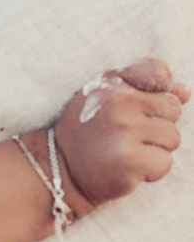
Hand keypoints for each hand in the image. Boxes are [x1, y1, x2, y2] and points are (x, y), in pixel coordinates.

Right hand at [54, 58, 189, 209]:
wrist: (61, 167)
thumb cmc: (87, 130)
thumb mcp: (106, 99)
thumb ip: (145, 90)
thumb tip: (186, 91)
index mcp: (110, 81)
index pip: (158, 71)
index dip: (159, 90)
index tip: (140, 105)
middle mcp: (117, 100)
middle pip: (173, 108)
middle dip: (158, 124)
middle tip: (128, 134)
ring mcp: (124, 129)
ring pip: (173, 138)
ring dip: (155, 149)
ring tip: (126, 150)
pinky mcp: (130, 159)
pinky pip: (166, 162)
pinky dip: (151, 170)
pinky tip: (128, 167)